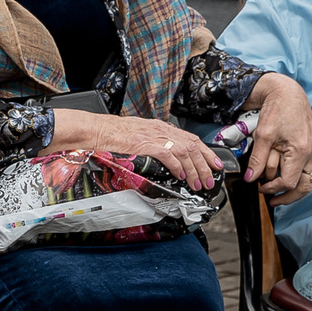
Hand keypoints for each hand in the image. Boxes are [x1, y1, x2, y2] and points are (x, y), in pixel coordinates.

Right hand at [47, 108, 222, 193]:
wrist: (97, 129)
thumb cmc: (112, 134)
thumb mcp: (138, 136)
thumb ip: (153, 144)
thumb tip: (165, 158)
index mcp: (160, 127)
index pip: (190, 138)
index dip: (205, 152)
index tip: (214, 163)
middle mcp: (161, 129)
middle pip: (193, 145)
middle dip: (205, 164)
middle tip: (210, 178)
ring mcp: (155, 135)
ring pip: (185, 151)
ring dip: (194, 169)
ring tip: (198, 183)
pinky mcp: (147, 143)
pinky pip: (168, 154)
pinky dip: (178, 166)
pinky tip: (181, 175)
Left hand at [240, 74, 311, 204]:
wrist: (288, 93)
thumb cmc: (277, 109)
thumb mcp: (262, 135)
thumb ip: (257, 160)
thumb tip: (251, 178)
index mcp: (300, 150)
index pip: (288, 181)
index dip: (272, 189)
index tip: (260, 188)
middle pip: (305, 187)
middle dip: (288, 197)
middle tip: (273, 200)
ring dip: (299, 190)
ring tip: (283, 193)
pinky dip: (305, 179)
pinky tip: (293, 180)